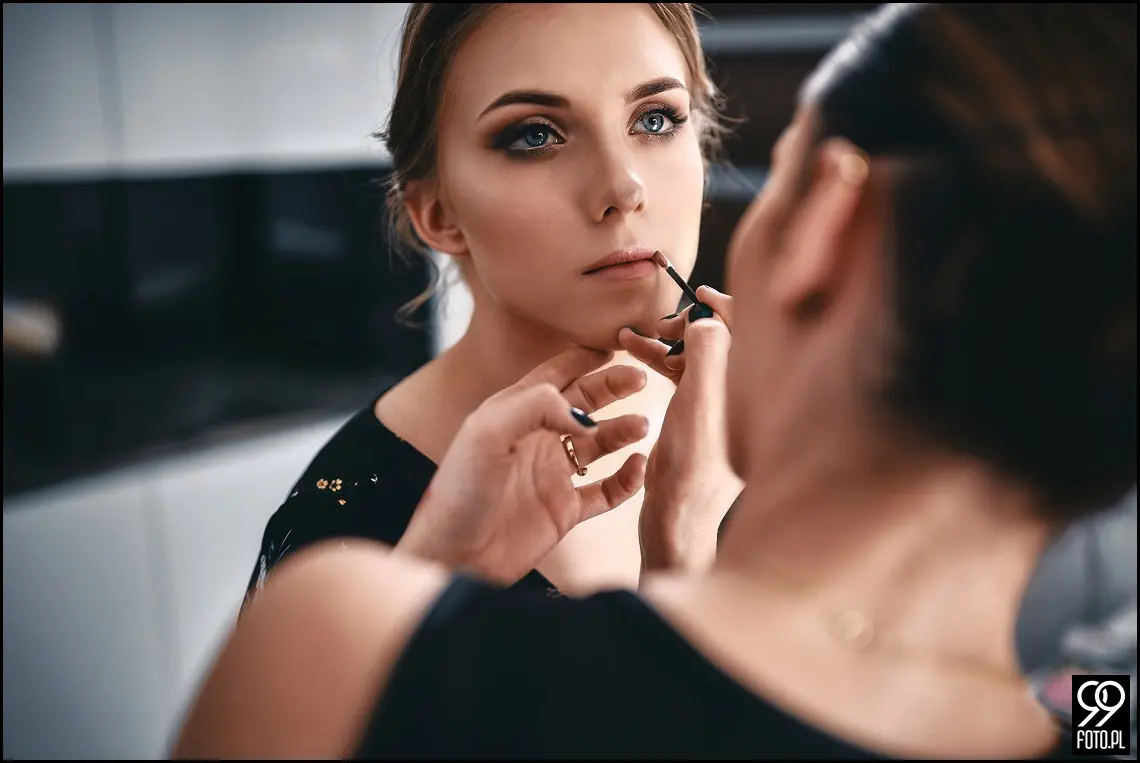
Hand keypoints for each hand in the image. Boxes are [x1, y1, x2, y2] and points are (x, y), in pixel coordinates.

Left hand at [397, 347, 650, 584]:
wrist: (454, 556)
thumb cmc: (460, 491)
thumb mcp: (488, 433)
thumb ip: (535, 407)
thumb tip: (584, 414)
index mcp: (513, 414)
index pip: (554, 376)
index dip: (583, 359)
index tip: (615, 346)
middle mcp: (536, 439)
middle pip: (583, 404)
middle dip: (612, 388)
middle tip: (642, 378)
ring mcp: (552, 475)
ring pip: (599, 444)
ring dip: (622, 431)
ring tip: (641, 425)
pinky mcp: (564, 510)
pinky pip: (606, 491)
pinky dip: (626, 480)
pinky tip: (637, 466)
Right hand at [618, 286, 741, 572]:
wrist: (676, 524)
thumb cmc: (691, 470)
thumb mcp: (699, 399)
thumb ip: (708, 349)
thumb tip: (707, 318)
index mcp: (759, 390)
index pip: (752, 332)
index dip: (725, 308)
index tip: (698, 296)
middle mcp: (751, 398)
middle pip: (725, 342)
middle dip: (689, 327)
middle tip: (659, 327)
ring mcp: (728, 412)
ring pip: (701, 361)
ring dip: (668, 345)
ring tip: (629, 337)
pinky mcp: (706, 425)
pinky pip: (688, 382)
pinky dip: (664, 366)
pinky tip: (636, 356)